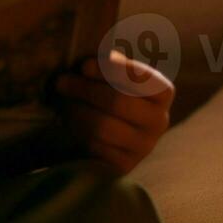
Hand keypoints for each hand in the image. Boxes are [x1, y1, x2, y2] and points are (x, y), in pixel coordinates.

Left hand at [51, 49, 173, 174]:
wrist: (102, 130)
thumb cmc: (106, 91)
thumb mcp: (112, 74)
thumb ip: (109, 63)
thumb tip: (98, 58)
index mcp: (161, 93)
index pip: (144, 79)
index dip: (113, 71)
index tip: (83, 65)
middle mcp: (159, 120)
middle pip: (117, 102)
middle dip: (83, 89)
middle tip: (61, 82)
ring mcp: (144, 146)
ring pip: (103, 126)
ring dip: (75, 111)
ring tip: (62, 102)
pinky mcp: (125, 165)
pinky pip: (95, 147)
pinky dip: (77, 131)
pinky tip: (68, 121)